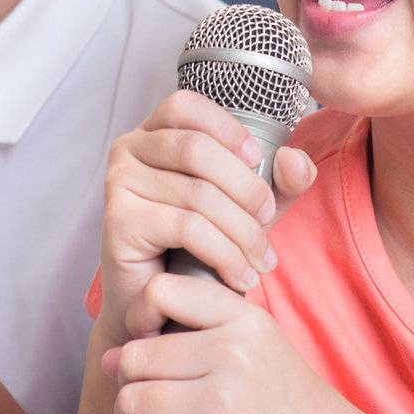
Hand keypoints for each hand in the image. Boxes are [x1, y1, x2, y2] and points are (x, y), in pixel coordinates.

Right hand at [97, 90, 315, 346]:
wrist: (165, 308)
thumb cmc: (202, 248)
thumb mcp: (248, 207)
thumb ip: (279, 180)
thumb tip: (294, 159)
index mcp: (153, 133)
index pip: (185, 104)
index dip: (226, 126)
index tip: (259, 159)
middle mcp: (128, 150)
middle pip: (196, 148)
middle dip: (246, 187)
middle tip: (269, 221)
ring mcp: (118, 184)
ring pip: (198, 193)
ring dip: (242, 231)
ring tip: (260, 260)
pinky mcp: (118, 223)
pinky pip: (186, 226)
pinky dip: (224, 253)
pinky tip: (240, 276)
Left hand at [105, 273, 348, 413]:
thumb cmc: (282, 398)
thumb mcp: (256, 343)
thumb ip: (191, 335)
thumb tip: (109, 357)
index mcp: (243, 319)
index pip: (162, 291)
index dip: (139, 315)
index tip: (145, 340)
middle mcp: (233, 354)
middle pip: (136, 356)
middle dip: (125, 380)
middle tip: (138, 395)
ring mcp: (223, 401)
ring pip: (132, 401)